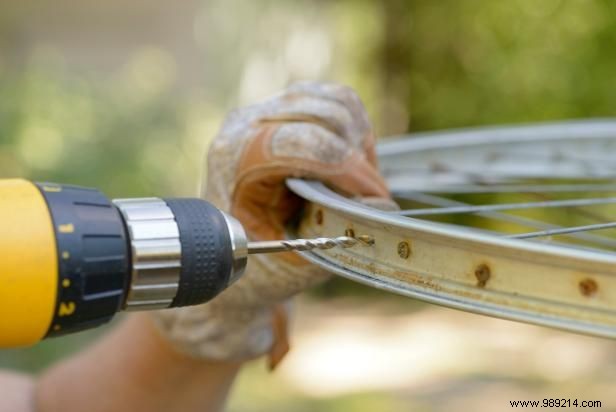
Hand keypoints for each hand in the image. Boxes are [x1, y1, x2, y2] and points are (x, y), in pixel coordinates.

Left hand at [152, 82, 388, 367]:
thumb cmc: (252, 258)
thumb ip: (333, 233)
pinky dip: (354, 128)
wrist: (226, 250)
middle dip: (357, 158)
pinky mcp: (285, 108)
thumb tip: (381, 206)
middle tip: (368, 198)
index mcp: (234, 159)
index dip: (347, 168)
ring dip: (359, 141)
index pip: (301, 143)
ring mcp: (265, 110)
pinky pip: (334, 101)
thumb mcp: (289, 257)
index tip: (374, 198)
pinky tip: (352, 161)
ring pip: (335, 102)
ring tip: (359, 180)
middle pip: (324, 116)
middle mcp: (246, 124)